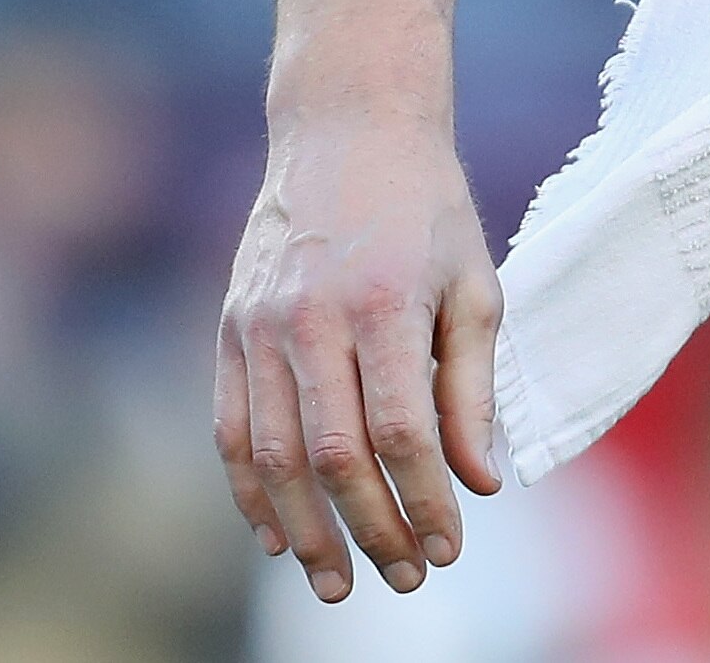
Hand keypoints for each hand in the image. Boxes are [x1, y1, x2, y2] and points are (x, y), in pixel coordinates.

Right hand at [214, 102, 504, 600]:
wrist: (346, 126)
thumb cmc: (426, 208)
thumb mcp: (474, 283)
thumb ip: (472, 387)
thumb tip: (480, 480)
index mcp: (382, 304)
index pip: (400, 432)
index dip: (423, 500)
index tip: (451, 546)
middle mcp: (311, 318)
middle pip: (333, 457)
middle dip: (371, 531)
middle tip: (407, 577)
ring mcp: (259, 325)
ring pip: (274, 456)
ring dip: (306, 531)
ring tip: (339, 582)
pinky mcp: (229, 328)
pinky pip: (230, 429)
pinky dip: (250, 492)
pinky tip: (278, 536)